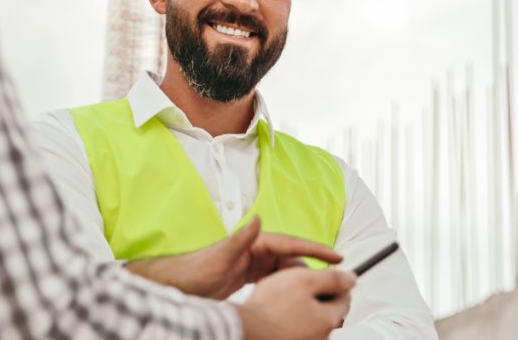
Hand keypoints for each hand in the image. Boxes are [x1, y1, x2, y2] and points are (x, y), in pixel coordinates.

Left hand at [125, 217, 342, 299]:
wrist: (180, 285)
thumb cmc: (196, 271)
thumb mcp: (220, 256)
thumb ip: (240, 238)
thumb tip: (257, 219)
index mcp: (255, 242)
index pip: (292, 244)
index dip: (316, 250)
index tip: (337, 256)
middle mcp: (257, 249)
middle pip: (294, 259)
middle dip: (315, 268)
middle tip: (335, 282)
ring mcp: (254, 263)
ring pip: (287, 270)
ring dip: (303, 279)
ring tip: (321, 292)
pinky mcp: (250, 276)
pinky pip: (276, 279)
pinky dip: (288, 286)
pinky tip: (297, 297)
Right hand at [237, 267, 355, 339]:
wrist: (245, 330)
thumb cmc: (271, 306)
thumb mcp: (305, 280)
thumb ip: (333, 278)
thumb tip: (352, 279)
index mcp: (329, 319)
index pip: (345, 298)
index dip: (337, 282)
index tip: (325, 274)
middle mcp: (322, 337)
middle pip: (329, 311)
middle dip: (320, 295)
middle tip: (301, 284)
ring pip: (313, 321)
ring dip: (304, 308)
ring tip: (285, 297)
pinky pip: (298, 330)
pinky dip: (293, 320)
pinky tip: (278, 312)